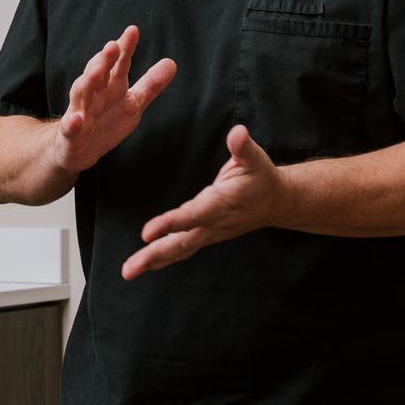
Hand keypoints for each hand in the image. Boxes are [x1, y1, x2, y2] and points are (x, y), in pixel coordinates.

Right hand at [51, 25, 175, 176]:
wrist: (78, 149)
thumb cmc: (106, 121)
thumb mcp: (133, 103)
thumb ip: (151, 85)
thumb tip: (172, 62)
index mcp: (110, 85)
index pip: (118, 63)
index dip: (125, 48)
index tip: (133, 31)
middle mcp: (93, 93)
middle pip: (98, 73)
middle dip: (104, 60)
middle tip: (113, 45)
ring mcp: (79, 111)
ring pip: (81, 93)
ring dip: (87, 82)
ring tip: (96, 72)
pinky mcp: (70, 133)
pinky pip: (69, 127)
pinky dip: (71, 123)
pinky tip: (76, 120)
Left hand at [122, 124, 288, 279]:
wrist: (276, 202)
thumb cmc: (261, 177)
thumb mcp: (255, 159)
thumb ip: (243, 147)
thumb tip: (238, 133)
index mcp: (221, 204)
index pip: (192, 215)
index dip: (170, 224)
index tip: (147, 232)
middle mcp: (213, 223)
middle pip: (180, 243)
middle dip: (153, 255)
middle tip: (129, 269)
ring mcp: (209, 233)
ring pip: (178, 250)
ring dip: (153, 261)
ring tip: (129, 271)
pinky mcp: (205, 236)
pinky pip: (181, 250)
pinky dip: (162, 259)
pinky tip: (145, 264)